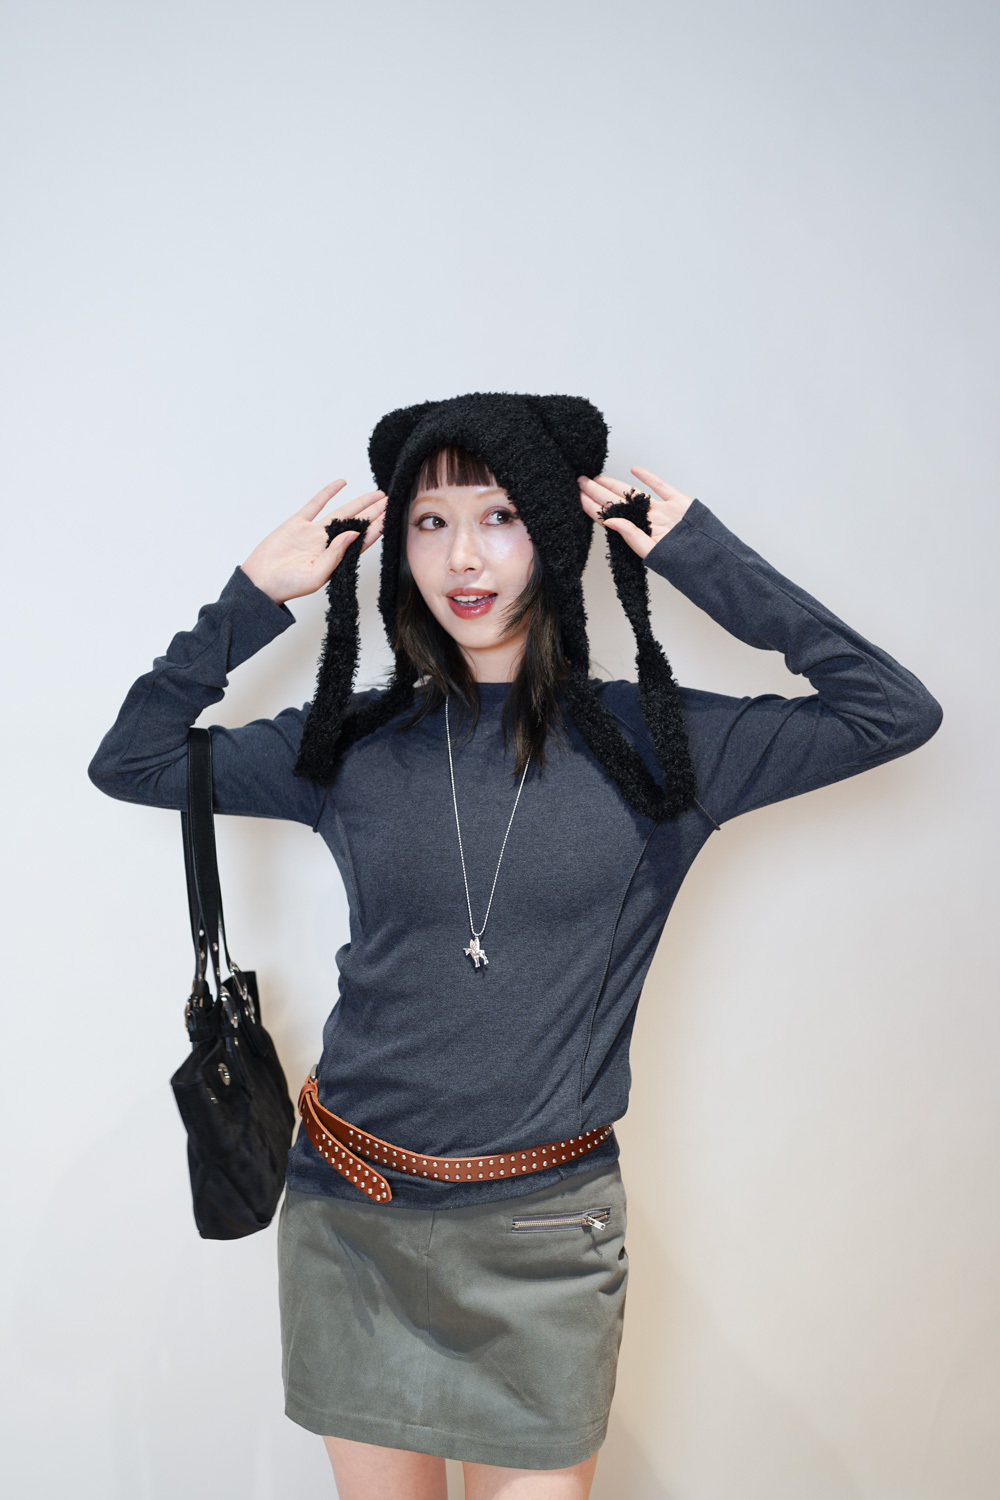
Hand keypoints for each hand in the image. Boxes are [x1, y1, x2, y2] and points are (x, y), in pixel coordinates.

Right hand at [241, 481, 386, 603]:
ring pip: (341, 512)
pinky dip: (328, 493)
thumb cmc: (287, 585)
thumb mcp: (316, 575)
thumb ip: (336, 555)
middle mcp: (328, 544)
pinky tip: (341, 483)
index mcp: (336, 559)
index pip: (362, 541)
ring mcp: (313, 532)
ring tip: (376, 494)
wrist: (260, 581)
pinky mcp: (297, 523)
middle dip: (374, 513)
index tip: (390, 517)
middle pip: (357, 524)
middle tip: (390, 501)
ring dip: (359, 503)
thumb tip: (354, 535)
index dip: (376, 528)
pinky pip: (315, 504)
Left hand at [578, 467, 693, 560]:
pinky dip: (648, 477)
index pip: (610, 517)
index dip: (594, 506)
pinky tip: (633, 470)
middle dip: (597, 491)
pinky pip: (660, 486)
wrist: (710, 557)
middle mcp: (647, 521)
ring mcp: (662, 511)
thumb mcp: (651, 551)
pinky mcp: (678, 502)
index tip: (579, 496)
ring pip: (634, 493)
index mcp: (638, 534)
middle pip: (617, 502)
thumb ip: (630, 535)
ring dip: (615, 484)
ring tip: (598, 477)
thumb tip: (609, 521)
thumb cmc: (681, 562)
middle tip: (581, 481)